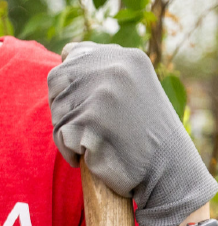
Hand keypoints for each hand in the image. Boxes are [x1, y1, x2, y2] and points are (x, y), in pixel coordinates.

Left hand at [48, 41, 216, 225]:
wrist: (167, 172)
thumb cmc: (142, 133)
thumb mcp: (131, 87)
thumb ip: (101, 68)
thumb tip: (65, 54)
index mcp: (125, 56)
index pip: (72, 54)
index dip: (73, 82)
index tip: (96, 103)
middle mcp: (114, 67)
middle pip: (57, 81)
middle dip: (67, 107)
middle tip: (97, 126)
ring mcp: (102, 92)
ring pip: (57, 109)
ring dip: (69, 130)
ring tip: (101, 139)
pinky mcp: (90, 119)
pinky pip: (61, 134)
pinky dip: (71, 149)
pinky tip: (98, 154)